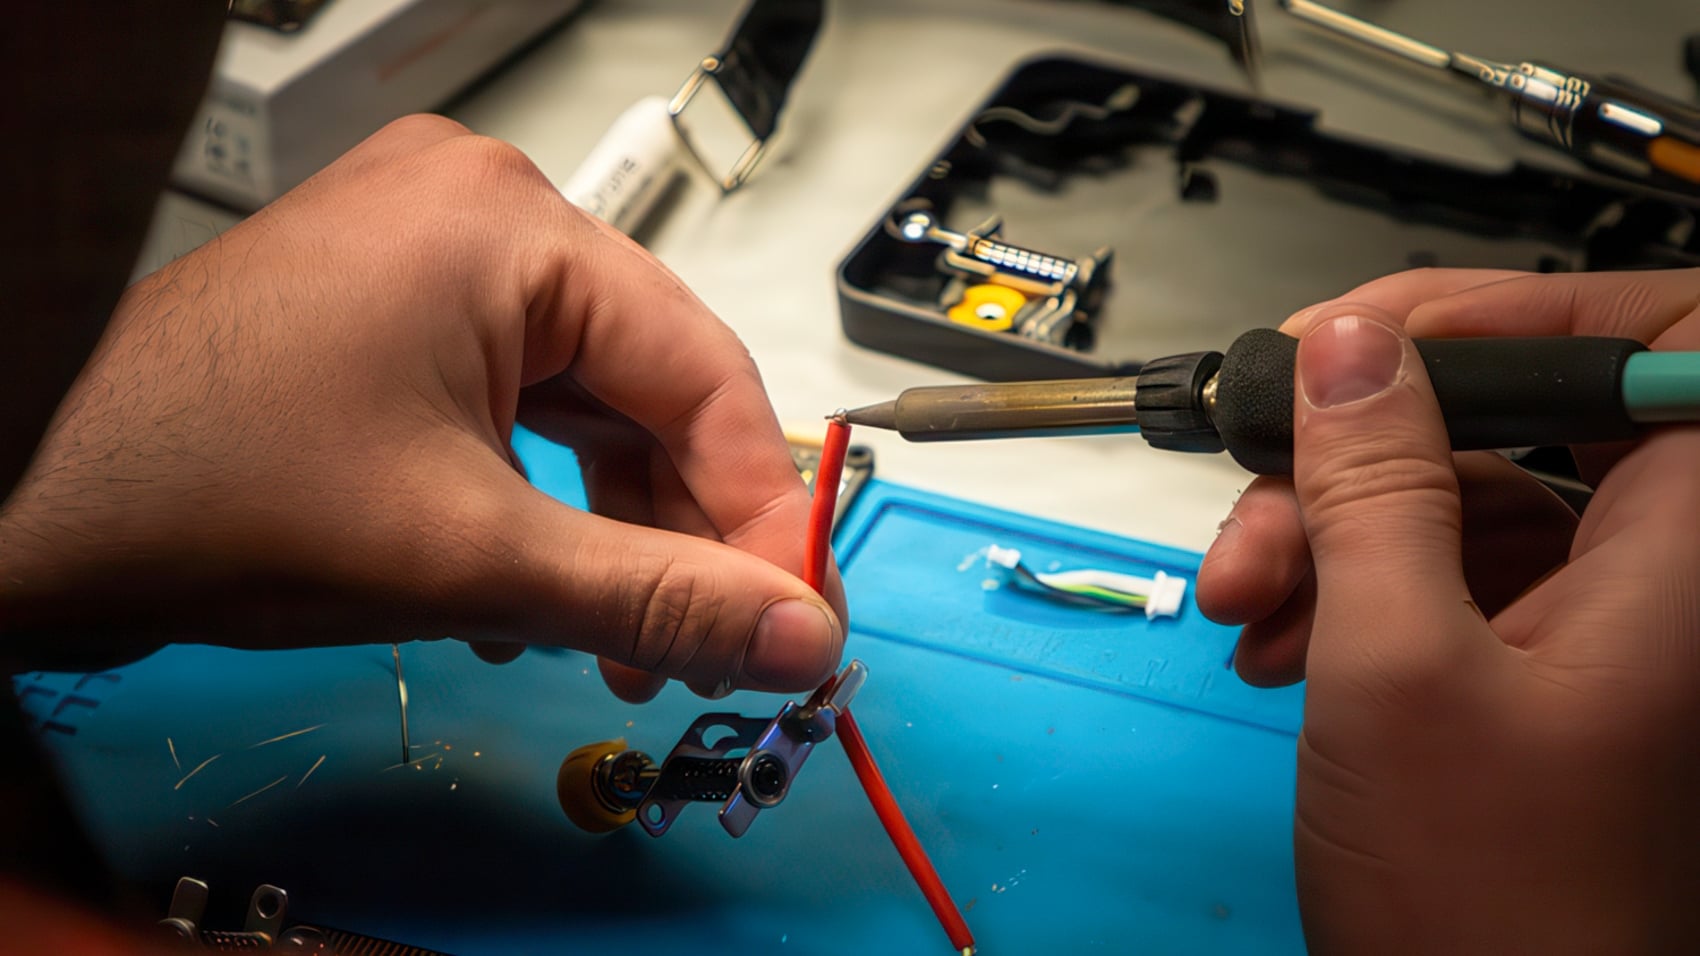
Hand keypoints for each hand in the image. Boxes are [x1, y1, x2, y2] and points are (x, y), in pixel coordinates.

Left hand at [0, 115, 844, 699]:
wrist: (30, 505)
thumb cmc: (196, 483)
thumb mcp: (472, 557)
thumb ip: (659, 597)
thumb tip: (790, 631)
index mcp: (506, 224)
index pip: (706, 373)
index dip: (761, 512)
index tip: (792, 610)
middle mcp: (474, 217)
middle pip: (650, 389)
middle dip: (678, 533)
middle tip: (713, 641)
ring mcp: (430, 259)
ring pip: (586, 406)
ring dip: (612, 530)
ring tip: (620, 638)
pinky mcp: (398, 312)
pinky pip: (521, 405)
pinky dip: (544, 500)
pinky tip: (534, 592)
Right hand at [1195, 268, 1699, 950]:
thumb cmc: (1490, 911)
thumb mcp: (1396, 666)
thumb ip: (1376, 489)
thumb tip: (1353, 350)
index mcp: (1680, 562)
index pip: (1665, 350)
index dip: (1525, 315)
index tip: (1391, 337)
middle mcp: (1653, 582)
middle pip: (1521, 424)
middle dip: (1369, 445)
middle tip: (1267, 473)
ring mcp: (1589, 631)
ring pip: (1457, 504)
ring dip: (1330, 530)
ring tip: (1247, 597)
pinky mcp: (1526, 676)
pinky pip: (1436, 580)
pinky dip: (1346, 592)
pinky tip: (1275, 640)